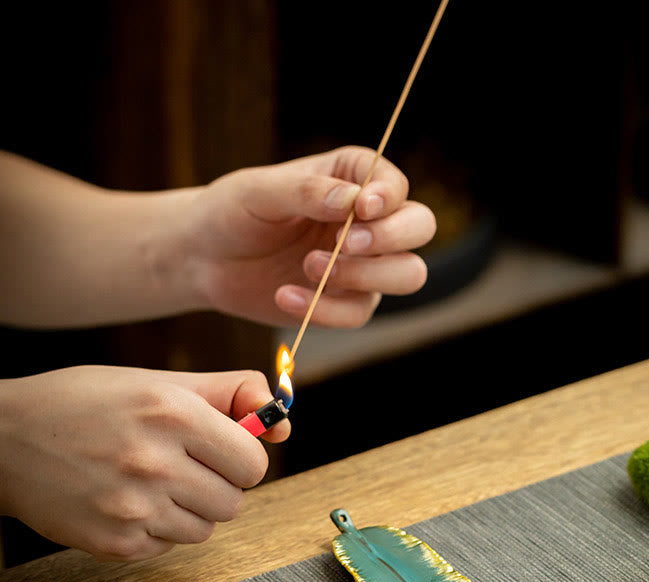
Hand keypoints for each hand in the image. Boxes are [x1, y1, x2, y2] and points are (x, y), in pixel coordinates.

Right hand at [0, 366, 287, 560]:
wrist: (4, 439)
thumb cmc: (87, 403)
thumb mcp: (162, 381)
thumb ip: (232, 394)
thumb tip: (283, 423)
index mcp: (174, 414)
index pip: (254, 463)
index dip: (242, 458)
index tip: (223, 451)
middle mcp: (155, 463)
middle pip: (235, 501)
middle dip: (218, 484)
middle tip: (184, 465)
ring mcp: (133, 508)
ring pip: (206, 529)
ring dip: (191, 509)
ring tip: (154, 482)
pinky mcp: (114, 543)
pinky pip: (169, 546)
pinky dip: (158, 529)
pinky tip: (128, 501)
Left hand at [178, 146, 436, 326]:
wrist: (204, 259)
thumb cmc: (231, 212)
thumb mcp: (258, 192)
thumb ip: (307, 192)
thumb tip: (354, 202)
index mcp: (351, 178)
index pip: (394, 183)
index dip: (389, 196)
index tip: (362, 208)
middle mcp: (367, 221)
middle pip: (420, 227)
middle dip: (392, 238)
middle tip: (347, 243)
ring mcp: (363, 265)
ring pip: (408, 275)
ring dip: (367, 276)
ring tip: (311, 268)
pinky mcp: (345, 302)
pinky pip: (360, 313)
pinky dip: (326, 310)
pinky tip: (286, 296)